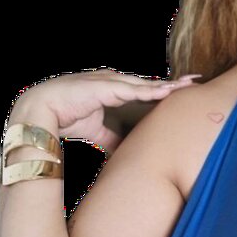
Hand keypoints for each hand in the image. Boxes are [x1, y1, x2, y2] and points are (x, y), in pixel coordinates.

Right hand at [12, 69, 200, 154]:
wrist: (40, 112)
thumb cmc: (66, 117)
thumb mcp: (99, 131)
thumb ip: (115, 139)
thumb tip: (129, 154)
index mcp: (113, 90)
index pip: (145, 91)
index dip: (165, 92)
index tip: (186, 92)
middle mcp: (113, 82)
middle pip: (150, 84)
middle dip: (173, 83)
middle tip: (196, 81)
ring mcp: (108, 82)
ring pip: (144, 84)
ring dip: (166, 86)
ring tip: (187, 85)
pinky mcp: (103, 86)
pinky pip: (131, 89)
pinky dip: (148, 90)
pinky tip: (164, 91)